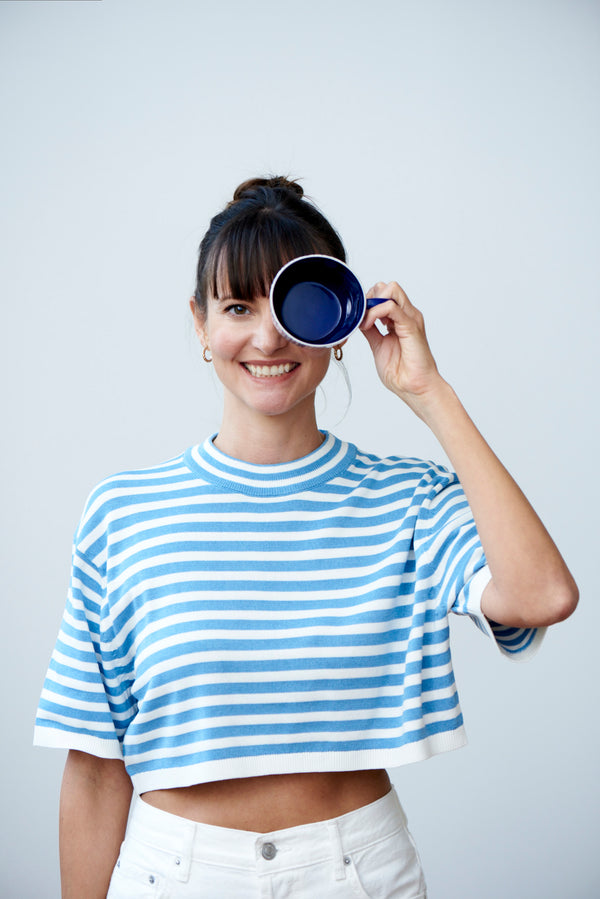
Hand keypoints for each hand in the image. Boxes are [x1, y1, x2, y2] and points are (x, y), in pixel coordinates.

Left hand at [360, 281, 444, 412]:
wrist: (415, 388)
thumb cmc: (401, 372)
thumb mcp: (378, 345)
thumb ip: (371, 330)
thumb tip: (359, 320)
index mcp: (401, 319)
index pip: (385, 293)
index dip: (368, 301)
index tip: (359, 318)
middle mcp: (408, 315)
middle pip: (388, 287)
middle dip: (370, 297)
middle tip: (361, 318)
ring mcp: (410, 318)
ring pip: (391, 290)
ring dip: (372, 303)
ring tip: (364, 322)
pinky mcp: (411, 326)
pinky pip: (390, 307)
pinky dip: (374, 313)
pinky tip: (368, 325)